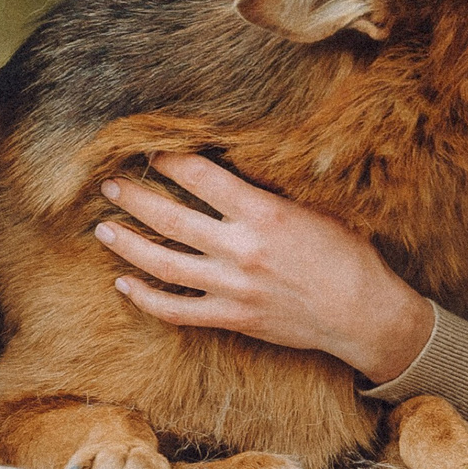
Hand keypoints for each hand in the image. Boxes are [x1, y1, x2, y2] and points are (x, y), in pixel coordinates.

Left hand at [97, 153, 434, 383]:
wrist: (363, 313)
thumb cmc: (346, 254)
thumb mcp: (313, 207)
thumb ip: (268, 191)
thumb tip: (230, 166)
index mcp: (263, 213)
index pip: (200, 176)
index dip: (170, 160)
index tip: (151, 150)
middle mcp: (241, 249)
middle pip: (170, 219)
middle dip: (135, 199)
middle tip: (110, 185)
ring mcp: (232, 287)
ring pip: (163, 266)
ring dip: (128, 245)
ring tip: (104, 229)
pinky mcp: (232, 317)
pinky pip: (177, 310)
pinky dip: (146, 298)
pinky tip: (125, 284)